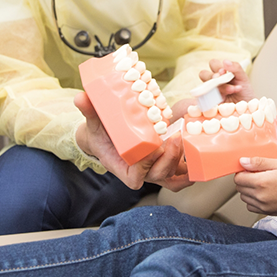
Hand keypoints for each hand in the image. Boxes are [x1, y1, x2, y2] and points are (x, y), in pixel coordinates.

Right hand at [74, 92, 193, 191]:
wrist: (108, 134)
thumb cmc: (100, 132)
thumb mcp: (93, 122)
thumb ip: (89, 111)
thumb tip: (80, 97)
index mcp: (124, 168)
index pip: (136, 179)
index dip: (144, 168)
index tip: (151, 149)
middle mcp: (142, 171)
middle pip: (159, 175)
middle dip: (170, 160)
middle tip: (174, 138)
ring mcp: (156, 167)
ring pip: (174, 175)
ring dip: (182, 160)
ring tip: (184, 138)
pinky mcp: (166, 159)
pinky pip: (182, 170)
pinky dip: (191, 163)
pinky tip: (196, 146)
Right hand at [198, 59, 255, 102]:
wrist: (248, 108)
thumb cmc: (245, 92)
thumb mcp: (243, 78)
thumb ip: (236, 68)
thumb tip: (225, 61)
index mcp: (221, 73)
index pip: (213, 64)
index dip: (216, 66)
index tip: (225, 71)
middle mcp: (214, 82)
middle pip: (203, 73)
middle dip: (214, 76)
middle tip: (224, 80)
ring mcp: (211, 92)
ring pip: (205, 85)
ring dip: (219, 87)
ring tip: (231, 90)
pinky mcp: (210, 103)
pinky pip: (205, 98)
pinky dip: (215, 97)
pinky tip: (225, 98)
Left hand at [234, 157, 276, 216]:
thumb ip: (259, 162)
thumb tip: (243, 162)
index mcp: (262, 182)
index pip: (238, 178)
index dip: (242, 171)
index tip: (250, 168)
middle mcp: (260, 196)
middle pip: (239, 188)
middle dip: (245, 180)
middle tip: (258, 174)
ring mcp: (264, 206)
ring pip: (244, 198)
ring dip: (248, 190)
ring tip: (263, 183)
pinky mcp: (268, 212)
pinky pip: (252, 207)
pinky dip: (253, 200)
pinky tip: (264, 193)